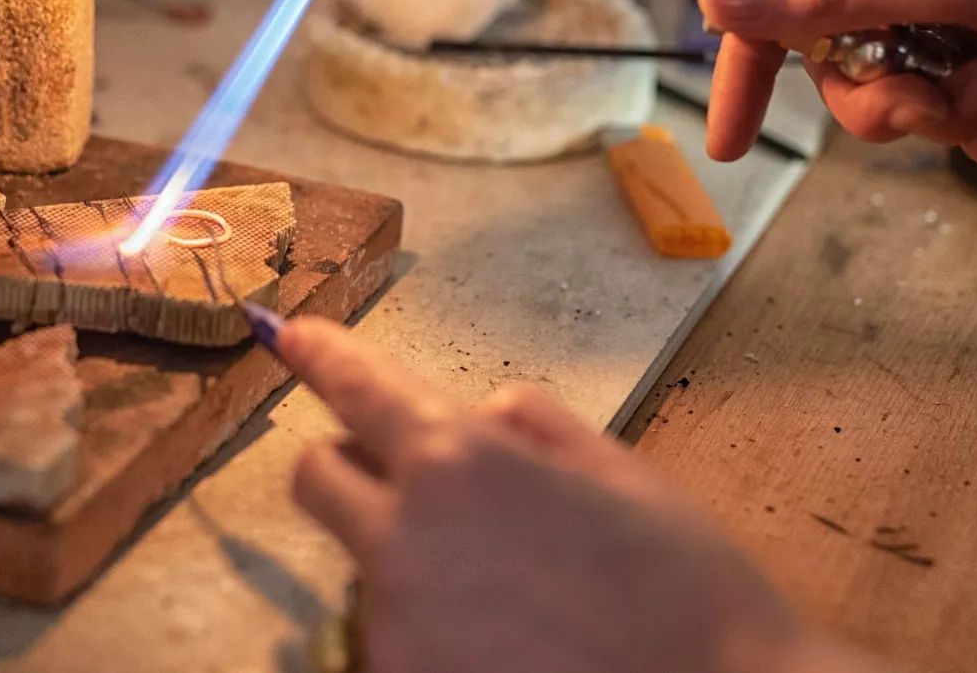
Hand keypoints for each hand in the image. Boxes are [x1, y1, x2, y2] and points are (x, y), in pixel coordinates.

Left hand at [281, 318, 875, 672]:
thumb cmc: (688, 589)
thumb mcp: (620, 472)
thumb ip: (528, 424)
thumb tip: (475, 417)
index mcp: (458, 459)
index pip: (353, 385)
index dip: (316, 352)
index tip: (288, 335)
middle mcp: (403, 535)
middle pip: (316, 476)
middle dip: (351, 466)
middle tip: (418, 486)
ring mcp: (394, 623)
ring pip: (361, 564)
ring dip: (403, 559)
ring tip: (507, 595)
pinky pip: (390, 639)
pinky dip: (427, 633)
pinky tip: (506, 645)